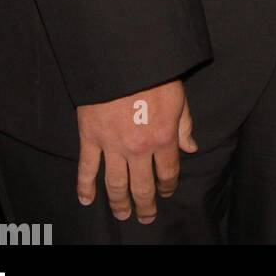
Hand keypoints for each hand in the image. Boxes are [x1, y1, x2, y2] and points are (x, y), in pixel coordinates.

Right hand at [76, 79, 196, 222]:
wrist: (122, 57)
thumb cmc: (155, 73)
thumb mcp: (179, 97)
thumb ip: (184, 125)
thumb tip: (191, 148)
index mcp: (163, 137)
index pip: (168, 172)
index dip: (167, 186)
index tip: (165, 193)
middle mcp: (138, 148)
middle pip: (142, 186)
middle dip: (145, 204)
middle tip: (146, 217)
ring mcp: (112, 146)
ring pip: (116, 185)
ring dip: (119, 203)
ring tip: (123, 214)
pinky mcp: (90, 138)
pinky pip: (87, 169)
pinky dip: (85, 187)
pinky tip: (87, 200)